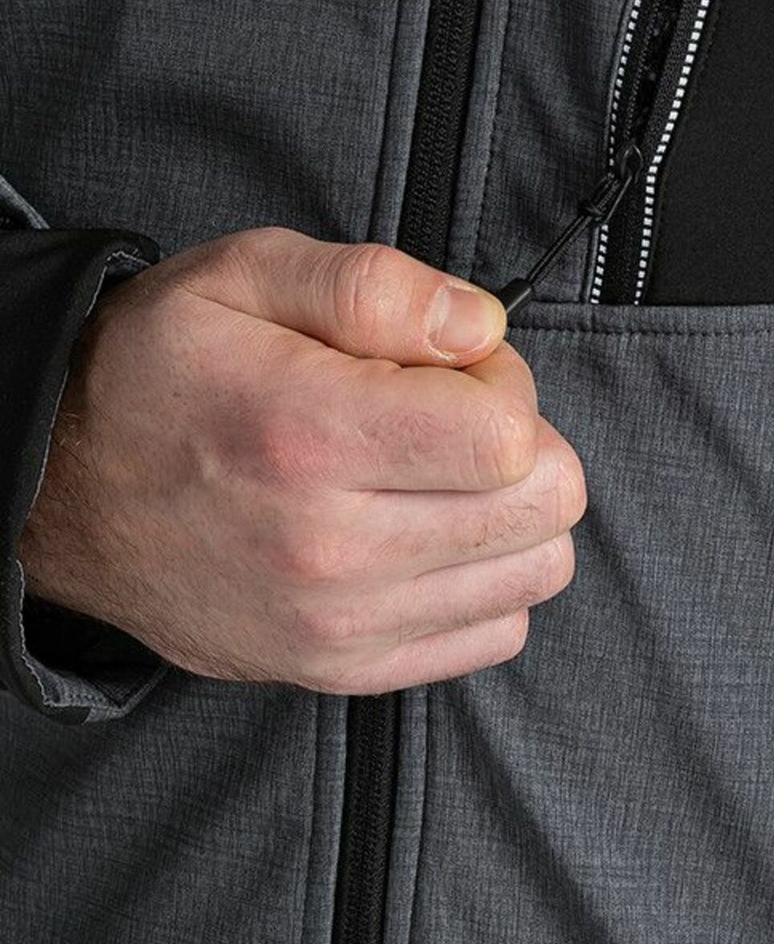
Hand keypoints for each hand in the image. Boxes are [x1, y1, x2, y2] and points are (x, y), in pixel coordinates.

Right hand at [18, 229, 584, 692]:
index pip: (508, 436)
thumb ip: (374, 285)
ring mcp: (336, 624)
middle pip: (542, 505)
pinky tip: (427, 528)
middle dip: (520, 439)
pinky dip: (486, 577)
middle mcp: (328, 547)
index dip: (502, 380)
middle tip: (447, 412)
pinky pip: (494, 634)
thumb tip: (478, 325)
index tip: (450, 365)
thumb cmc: (157, 371)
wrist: (60, 491)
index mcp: (308, 434)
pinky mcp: (340, 669)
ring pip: (533, 571)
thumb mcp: (244, 274)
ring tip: (433, 469)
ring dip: (510, 509)